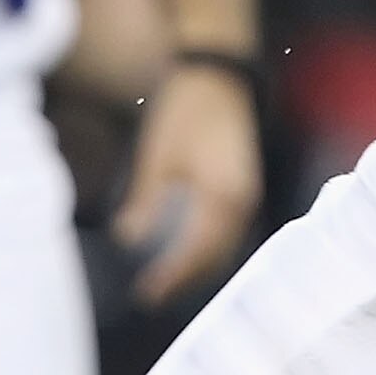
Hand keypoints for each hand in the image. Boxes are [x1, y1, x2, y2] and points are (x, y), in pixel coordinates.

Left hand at [113, 59, 262, 305]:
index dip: (173, 276)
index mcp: (224, 194)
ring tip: (165, 284)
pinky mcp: (245, 189)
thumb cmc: (185, 111)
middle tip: (149, 297)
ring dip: (197, 268)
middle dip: (185, 279)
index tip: (146, 294)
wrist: (219, 77)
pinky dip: (208, 249)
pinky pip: (229, 231)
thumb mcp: (158, 155)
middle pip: (216, 256)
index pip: (198, 251)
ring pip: (225, 247)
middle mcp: (243, 201)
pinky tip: (187, 257)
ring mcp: (248, 196)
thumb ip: (146, 200)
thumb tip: (127, 238)